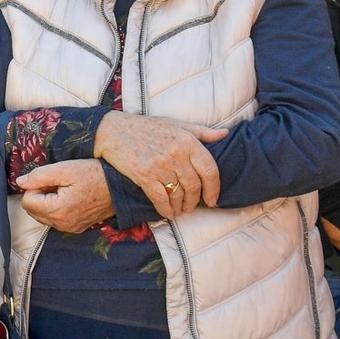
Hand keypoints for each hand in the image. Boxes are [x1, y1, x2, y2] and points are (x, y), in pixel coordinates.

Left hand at [19, 160, 116, 233]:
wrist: (121, 186)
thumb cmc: (95, 174)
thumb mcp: (65, 169)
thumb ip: (39, 176)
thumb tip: (20, 182)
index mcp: (58, 210)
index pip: (27, 201)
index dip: (34, 187)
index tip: (50, 179)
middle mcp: (62, 224)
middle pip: (33, 210)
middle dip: (39, 195)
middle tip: (57, 183)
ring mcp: (70, 228)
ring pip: (43, 216)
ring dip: (47, 202)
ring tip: (65, 189)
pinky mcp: (76, 228)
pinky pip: (55, 220)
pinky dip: (56, 208)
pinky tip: (70, 197)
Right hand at [94, 110, 226, 218]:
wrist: (114, 131)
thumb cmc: (147, 127)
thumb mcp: (176, 125)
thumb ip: (202, 132)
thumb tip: (225, 134)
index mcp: (188, 141)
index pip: (210, 170)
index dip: (214, 189)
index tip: (213, 200)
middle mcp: (176, 154)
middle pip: (194, 186)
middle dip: (195, 200)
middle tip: (192, 206)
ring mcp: (160, 166)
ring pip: (178, 194)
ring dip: (181, 206)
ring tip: (180, 209)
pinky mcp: (144, 176)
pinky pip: (160, 199)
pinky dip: (166, 209)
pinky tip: (168, 213)